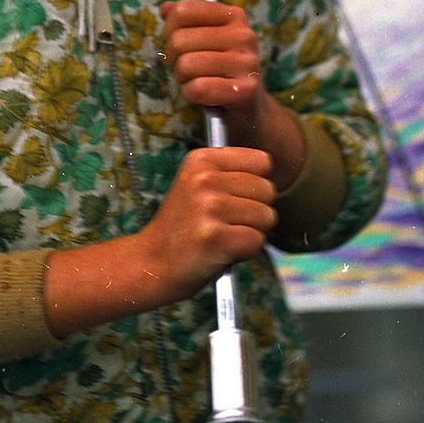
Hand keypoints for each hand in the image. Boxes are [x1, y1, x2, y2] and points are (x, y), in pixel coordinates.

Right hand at [135, 146, 275, 299]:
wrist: (152, 263)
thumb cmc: (184, 226)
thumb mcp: (197, 185)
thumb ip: (231, 174)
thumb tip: (271, 177)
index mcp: (201, 159)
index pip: (262, 162)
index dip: (256, 184)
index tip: (234, 198)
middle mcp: (204, 178)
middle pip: (268, 190)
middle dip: (256, 212)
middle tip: (226, 223)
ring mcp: (209, 207)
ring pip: (267, 217)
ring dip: (252, 233)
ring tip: (224, 236)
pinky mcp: (215, 237)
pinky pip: (257, 241)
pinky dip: (246, 252)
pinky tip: (223, 251)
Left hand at [160, 0, 305, 190]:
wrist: (250, 112)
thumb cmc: (220, 73)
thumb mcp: (204, 42)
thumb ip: (184, 22)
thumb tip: (165, 7)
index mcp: (233, 16)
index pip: (184, 10)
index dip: (170, 30)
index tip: (180, 45)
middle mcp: (244, 35)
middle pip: (179, 40)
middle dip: (174, 60)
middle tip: (187, 71)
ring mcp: (248, 63)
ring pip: (186, 64)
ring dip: (182, 79)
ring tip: (196, 83)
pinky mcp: (246, 91)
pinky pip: (198, 88)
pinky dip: (191, 95)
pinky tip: (203, 97)